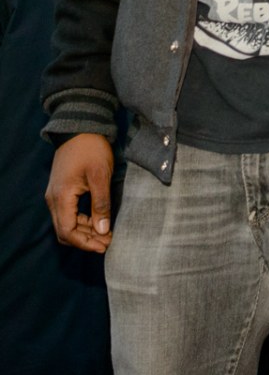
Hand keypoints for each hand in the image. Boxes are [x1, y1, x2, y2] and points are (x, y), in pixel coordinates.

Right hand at [45, 133, 114, 254]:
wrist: (81, 127)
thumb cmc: (91, 149)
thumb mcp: (100, 176)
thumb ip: (101, 204)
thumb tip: (103, 231)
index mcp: (61, 197)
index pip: (68, 231)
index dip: (85, 243)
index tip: (104, 246)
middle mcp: (53, 199)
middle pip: (65, 231)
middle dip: (86, 240)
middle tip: (108, 242)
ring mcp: (55, 195)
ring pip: (67, 223)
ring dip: (85, 231)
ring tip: (107, 234)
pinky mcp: (61, 191)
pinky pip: (69, 213)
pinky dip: (82, 221)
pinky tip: (99, 221)